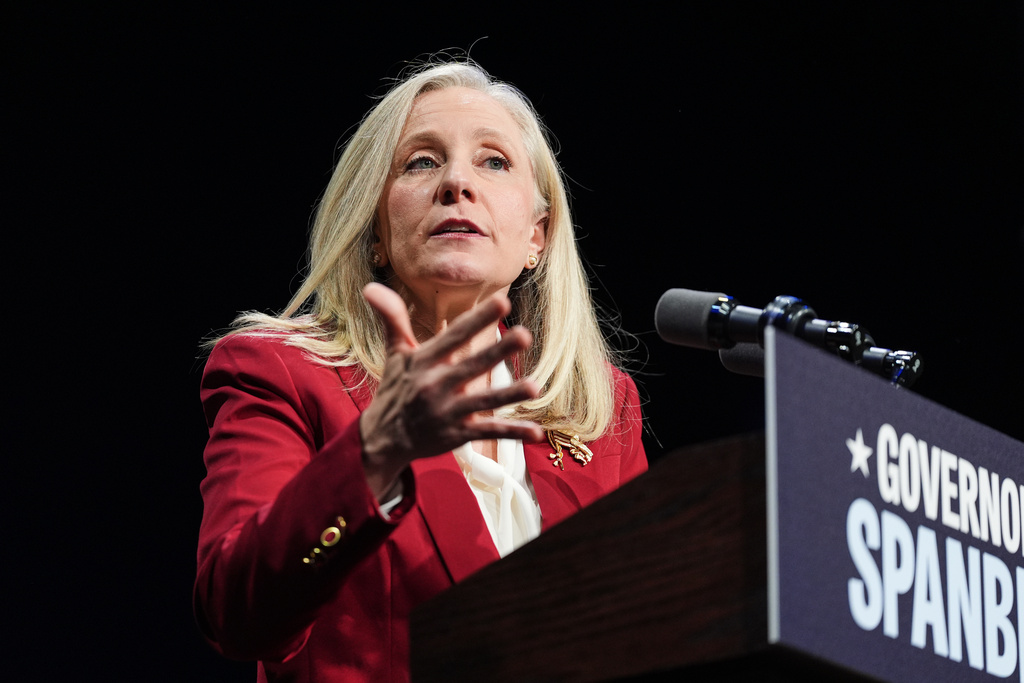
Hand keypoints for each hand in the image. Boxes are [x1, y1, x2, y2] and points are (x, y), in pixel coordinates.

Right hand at [358, 283, 543, 498]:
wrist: (383, 439)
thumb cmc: (396, 389)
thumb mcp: (395, 354)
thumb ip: (392, 319)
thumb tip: (369, 286)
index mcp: (425, 362)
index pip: (455, 336)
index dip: (477, 319)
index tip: (501, 302)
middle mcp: (436, 385)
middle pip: (472, 366)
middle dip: (498, 351)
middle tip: (524, 334)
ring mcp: (447, 413)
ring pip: (483, 402)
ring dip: (509, 395)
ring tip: (535, 386)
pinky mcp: (457, 436)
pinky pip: (487, 432)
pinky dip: (512, 433)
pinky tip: (536, 431)